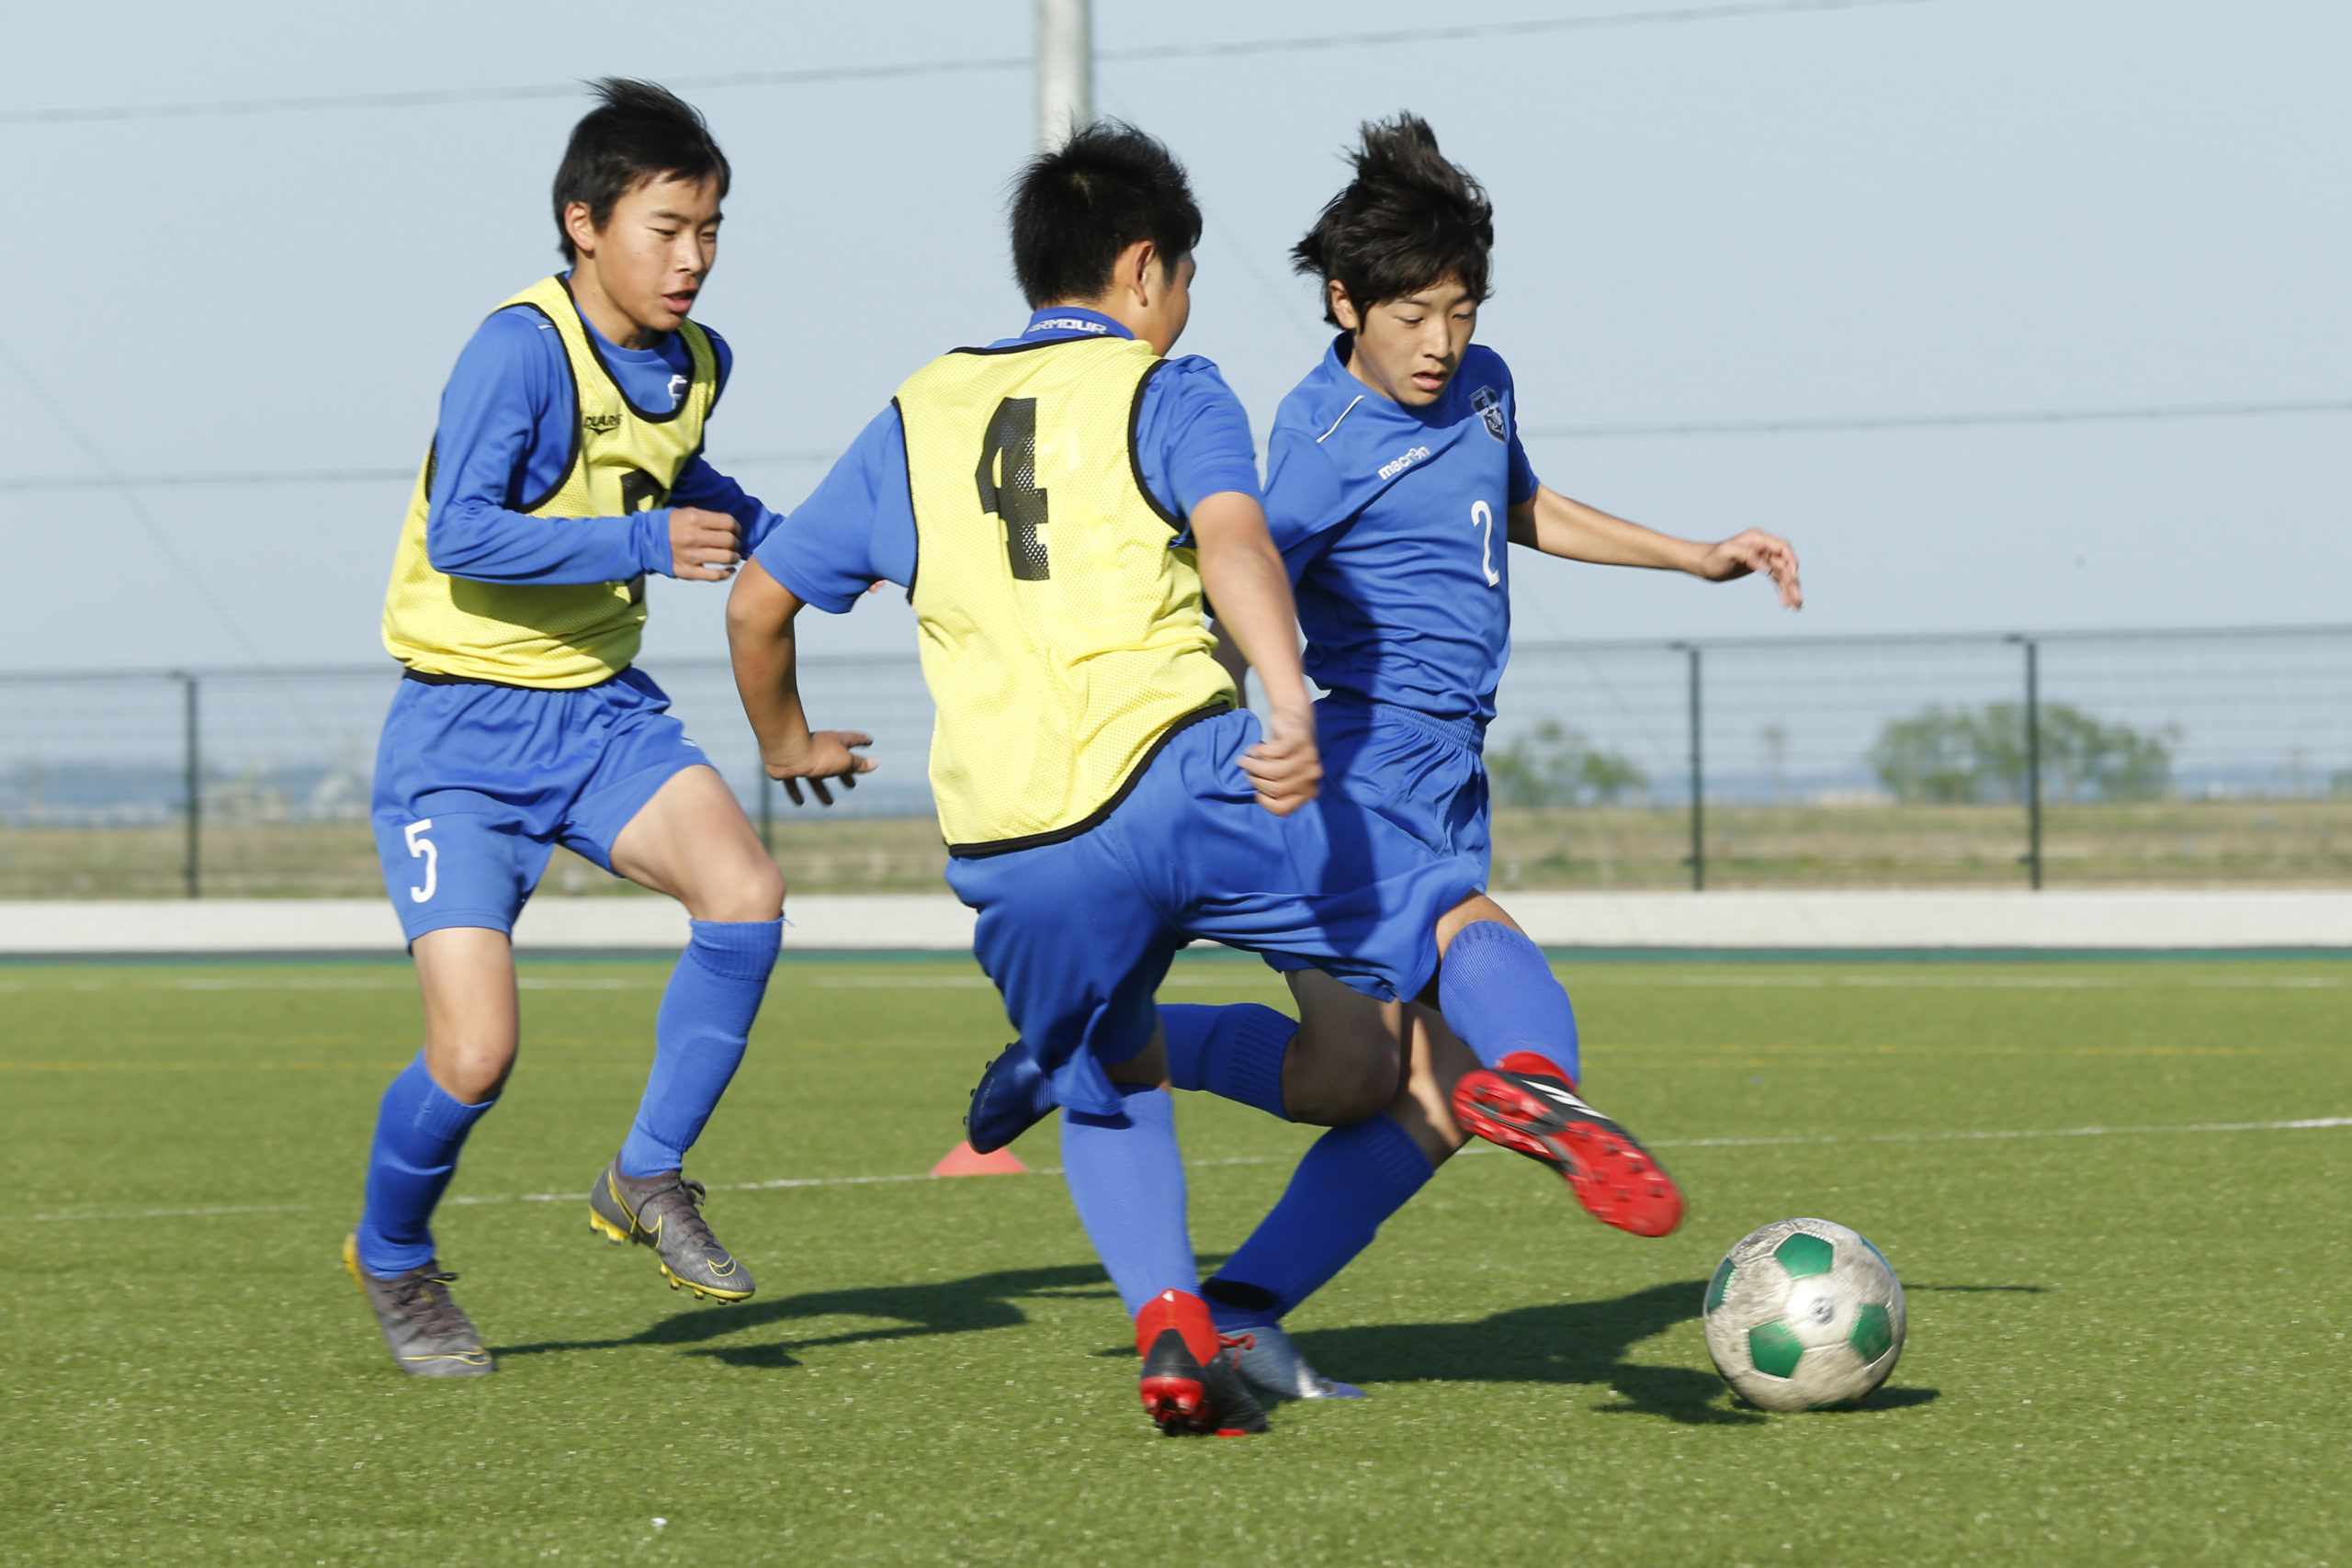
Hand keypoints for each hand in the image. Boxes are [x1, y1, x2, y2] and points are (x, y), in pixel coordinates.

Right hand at [670, 507, 740, 581]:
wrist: (646, 541)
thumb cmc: (672, 526)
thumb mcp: (688, 513)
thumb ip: (709, 519)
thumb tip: (734, 528)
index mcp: (694, 519)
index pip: (728, 523)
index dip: (737, 528)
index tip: (736, 531)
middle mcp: (693, 537)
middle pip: (730, 541)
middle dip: (736, 542)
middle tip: (733, 544)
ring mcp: (690, 556)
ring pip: (726, 558)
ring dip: (734, 557)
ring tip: (731, 556)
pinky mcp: (688, 572)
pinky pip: (715, 575)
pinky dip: (727, 573)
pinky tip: (729, 569)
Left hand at [766, 730, 876, 805]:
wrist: (787, 752)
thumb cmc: (819, 754)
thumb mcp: (844, 761)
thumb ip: (858, 764)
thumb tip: (875, 763)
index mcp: (835, 742)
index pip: (853, 740)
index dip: (862, 741)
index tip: (870, 741)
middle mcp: (819, 747)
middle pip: (834, 762)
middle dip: (843, 774)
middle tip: (851, 785)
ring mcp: (802, 757)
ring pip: (814, 776)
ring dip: (822, 789)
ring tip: (829, 803)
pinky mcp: (787, 767)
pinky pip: (793, 782)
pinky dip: (797, 792)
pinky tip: (800, 802)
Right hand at [1241, 701, 1320, 815]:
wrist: (1293, 717)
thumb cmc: (1285, 751)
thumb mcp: (1284, 774)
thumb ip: (1277, 786)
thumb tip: (1258, 794)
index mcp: (1309, 789)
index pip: (1285, 808)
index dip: (1266, 803)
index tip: (1257, 794)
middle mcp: (1312, 774)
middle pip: (1277, 789)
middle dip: (1257, 781)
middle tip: (1247, 772)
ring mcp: (1308, 756)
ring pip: (1275, 772)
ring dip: (1254, 766)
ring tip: (1245, 761)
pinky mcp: (1299, 739)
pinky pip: (1274, 753)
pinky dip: (1258, 752)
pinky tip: (1254, 749)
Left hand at [1697, 528, 1802, 608]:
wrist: (1701, 563)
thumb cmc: (1712, 557)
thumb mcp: (1727, 554)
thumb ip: (1748, 556)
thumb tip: (1767, 567)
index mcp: (1758, 539)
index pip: (1782, 548)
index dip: (1791, 562)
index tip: (1794, 579)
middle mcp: (1763, 546)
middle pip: (1785, 564)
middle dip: (1793, 582)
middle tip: (1798, 601)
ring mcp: (1763, 557)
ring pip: (1782, 574)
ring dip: (1790, 589)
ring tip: (1797, 606)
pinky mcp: (1760, 567)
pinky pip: (1775, 579)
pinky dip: (1781, 590)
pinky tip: (1785, 603)